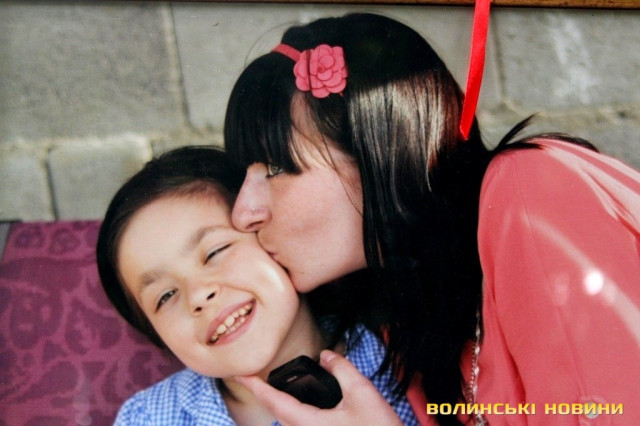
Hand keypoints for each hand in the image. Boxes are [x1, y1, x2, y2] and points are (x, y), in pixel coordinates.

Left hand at [234, 350, 403, 425]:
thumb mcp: (362, 392)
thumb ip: (341, 369)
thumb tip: (326, 355)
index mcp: (308, 423)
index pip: (274, 401)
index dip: (255, 386)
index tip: (240, 373)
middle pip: (280, 413)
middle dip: (268, 394)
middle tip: (256, 377)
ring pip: (291, 421)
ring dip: (283, 403)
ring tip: (277, 387)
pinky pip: (304, 425)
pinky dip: (298, 412)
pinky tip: (308, 403)